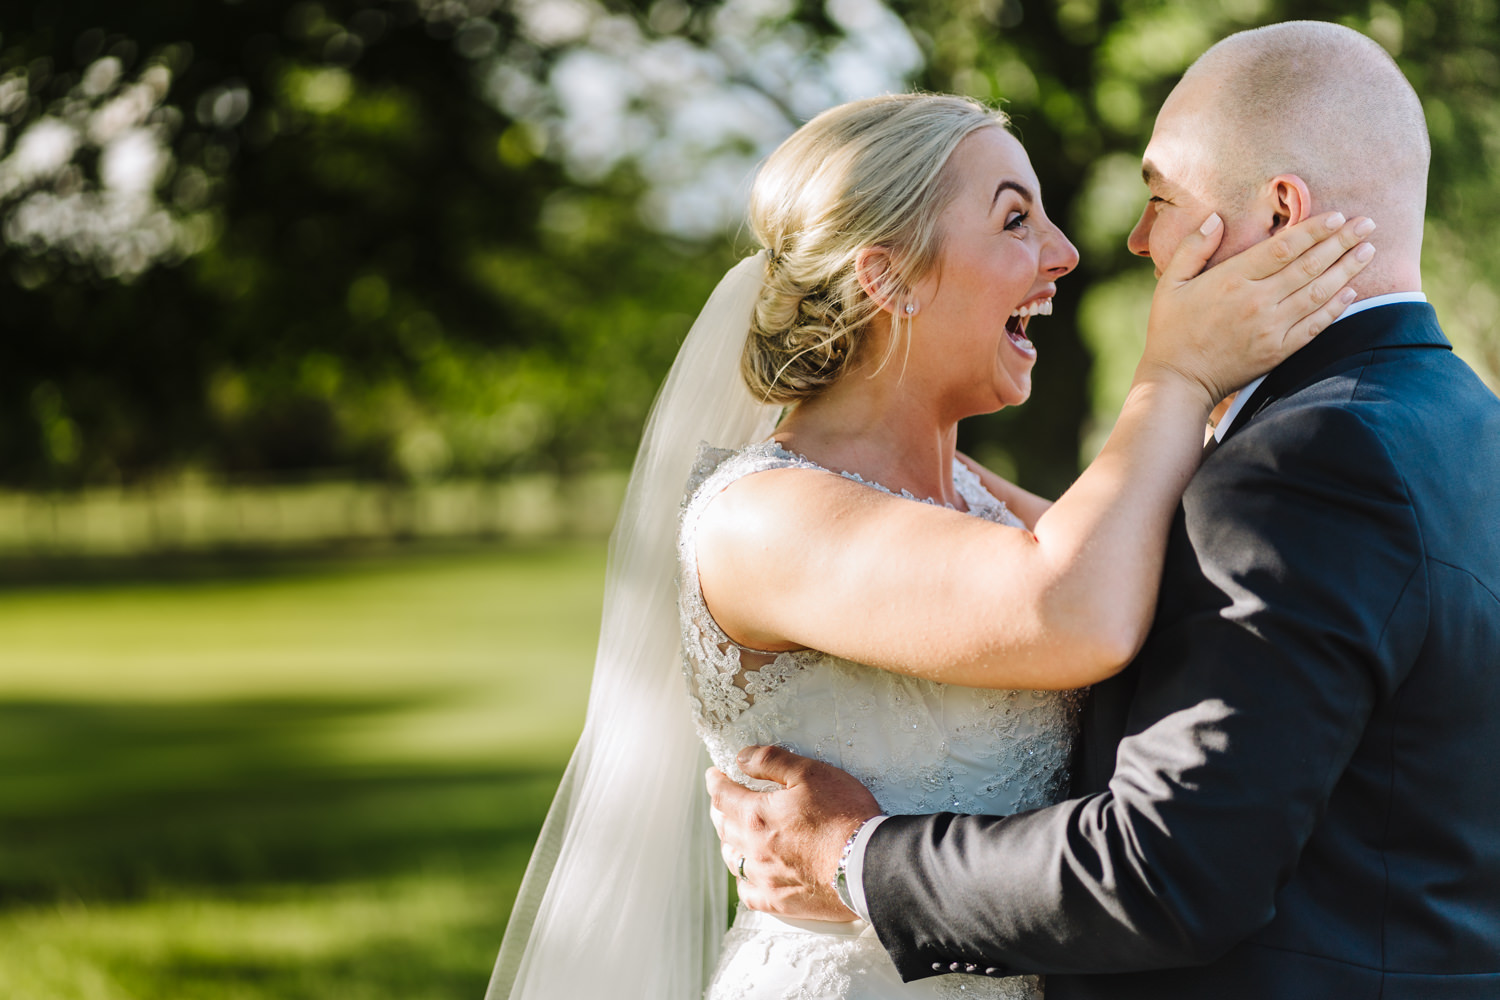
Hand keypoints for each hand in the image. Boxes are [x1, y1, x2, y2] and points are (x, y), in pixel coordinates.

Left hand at [706, 745, 881, 921]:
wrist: (868, 865)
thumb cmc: (844, 815)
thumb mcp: (811, 773)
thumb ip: (772, 761)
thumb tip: (741, 758)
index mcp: (757, 815)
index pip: (723, 796)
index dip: (715, 782)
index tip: (714, 775)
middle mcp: (754, 849)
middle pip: (724, 827)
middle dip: (719, 810)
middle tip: (721, 801)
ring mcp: (766, 878)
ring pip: (733, 860)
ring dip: (728, 843)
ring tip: (731, 835)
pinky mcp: (781, 902)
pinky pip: (749, 893)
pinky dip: (744, 880)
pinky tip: (748, 875)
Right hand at [1139, 210, 1376, 406]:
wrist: (1178, 382)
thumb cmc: (1170, 331)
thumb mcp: (1170, 284)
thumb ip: (1193, 248)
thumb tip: (1215, 218)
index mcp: (1232, 280)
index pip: (1283, 248)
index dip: (1313, 230)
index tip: (1336, 216)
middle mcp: (1257, 301)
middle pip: (1309, 265)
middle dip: (1342, 242)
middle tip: (1367, 224)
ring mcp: (1271, 328)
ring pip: (1318, 292)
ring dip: (1347, 270)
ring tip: (1368, 251)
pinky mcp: (1278, 351)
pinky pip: (1315, 325)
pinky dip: (1336, 307)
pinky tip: (1352, 291)